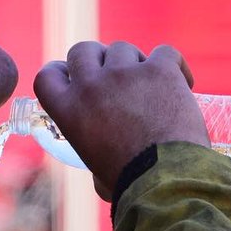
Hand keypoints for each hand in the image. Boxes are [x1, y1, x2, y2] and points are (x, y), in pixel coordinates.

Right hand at [33, 42, 209, 197]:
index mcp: (69, 110)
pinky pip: (165, 52)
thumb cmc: (132, 182)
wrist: (166, 177)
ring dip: (134, 62)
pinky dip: (173, 65)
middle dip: (97, 59)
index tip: (72, 75)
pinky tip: (182, 82)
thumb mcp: (95, 167)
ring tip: (151, 86)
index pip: (47, 75)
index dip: (60, 71)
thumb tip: (102, 165)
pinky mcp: (160, 70)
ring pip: (123, 49)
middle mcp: (91, 85)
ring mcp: (125, 74)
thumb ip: (94, 150)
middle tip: (115, 77)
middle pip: (83, 50)